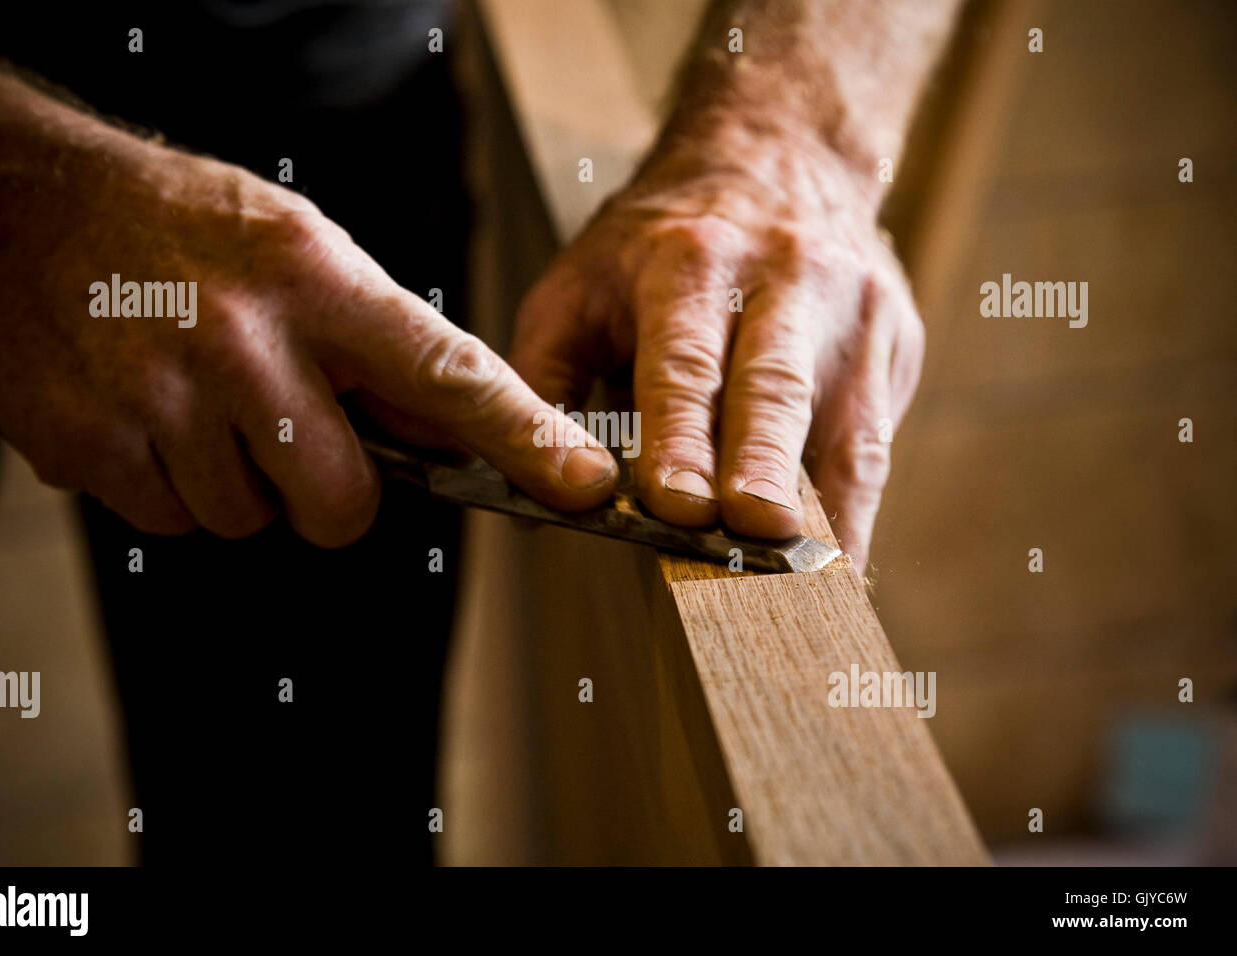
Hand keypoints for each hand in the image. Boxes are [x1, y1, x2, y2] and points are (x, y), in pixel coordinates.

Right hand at [0, 121, 617, 545]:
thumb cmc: (189, 233)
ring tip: (202, 403)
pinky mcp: (93, 444)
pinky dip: (171, 488)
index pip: (447, 373)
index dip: (524, 439)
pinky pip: (172, 522)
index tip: (584, 487)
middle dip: (329, 495)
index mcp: (320, 282)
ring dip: (239, 484)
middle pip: (340, 503)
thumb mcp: (303, 252)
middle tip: (293, 438)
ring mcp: (162, 396)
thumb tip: (461, 441)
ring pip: (248, 520)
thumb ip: (379, 347)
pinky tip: (150, 417)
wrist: (29, 209)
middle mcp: (246, 339)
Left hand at [510, 135, 923, 571]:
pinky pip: (875, 441)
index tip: (676, 506)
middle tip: (755, 532)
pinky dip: (858, 511)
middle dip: (764, 466)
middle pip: (775, 386)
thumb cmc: (661, 243)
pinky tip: (839, 567)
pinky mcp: (893, 346)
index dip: (680, 436)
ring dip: (827, 509)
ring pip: (843, 424)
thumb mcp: (581, 283)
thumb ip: (546, 381)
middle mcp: (783, 279)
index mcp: (690, 262)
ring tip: (811, 584)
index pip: (683, 360)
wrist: (782, 156)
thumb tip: (535, 496)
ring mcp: (852, 312)